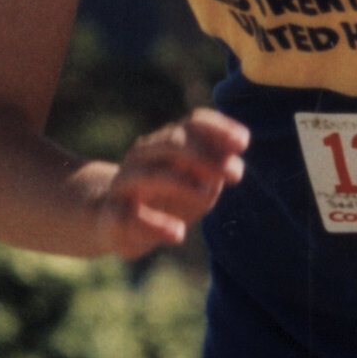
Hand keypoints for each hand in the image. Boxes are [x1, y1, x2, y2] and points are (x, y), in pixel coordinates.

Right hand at [94, 109, 248, 256]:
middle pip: (172, 142)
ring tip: (208, 194)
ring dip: (181, 182)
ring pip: (150, 174)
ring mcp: (125, 184)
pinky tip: (178, 234)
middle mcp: (144, 156)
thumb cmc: (165, 198)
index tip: (244, 142)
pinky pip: (131, 217)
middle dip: (206, 155)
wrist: (112, 220)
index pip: (193, 123)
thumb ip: (216, 171)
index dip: (219, 128)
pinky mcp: (113, 215)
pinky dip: (156, 224)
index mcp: (167, 142)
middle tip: (236, 175)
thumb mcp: (197, 183)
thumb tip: (233, 164)